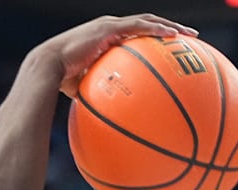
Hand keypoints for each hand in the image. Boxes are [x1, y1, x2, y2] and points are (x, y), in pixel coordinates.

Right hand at [32, 13, 198, 96]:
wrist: (48, 68)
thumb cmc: (63, 81)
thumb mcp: (89, 88)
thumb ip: (103, 95)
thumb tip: (112, 120)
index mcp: (107, 38)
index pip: (136, 34)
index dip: (155, 37)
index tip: (173, 46)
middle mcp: (110, 27)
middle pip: (147, 23)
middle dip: (170, 28)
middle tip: (189, 37)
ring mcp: (110, 25)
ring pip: (147, 20)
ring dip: (169, 26)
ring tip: (189, 35)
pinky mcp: (108, 27)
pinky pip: (139, 26)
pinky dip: (157, 29)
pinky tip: (173, 36)